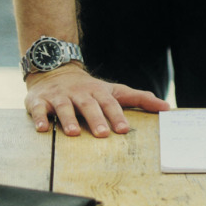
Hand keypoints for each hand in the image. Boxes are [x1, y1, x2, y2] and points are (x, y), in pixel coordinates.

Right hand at [26, 62, 168, 137]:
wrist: (55, 71)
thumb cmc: (90, 89)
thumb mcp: (114, 91)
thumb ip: (139, 99)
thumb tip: (166, 107)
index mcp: (98, 92)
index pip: (109, 104)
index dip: (116, 116)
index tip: (124, 129)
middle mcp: (79, 93)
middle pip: (88, 105)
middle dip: (96, 119)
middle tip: (102, 134)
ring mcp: (59, 96)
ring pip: (64, 107)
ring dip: (68, 120)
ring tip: (74, 133)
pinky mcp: (40, 100)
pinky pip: (39, 109)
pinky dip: (40, 118)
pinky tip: (42, 129)